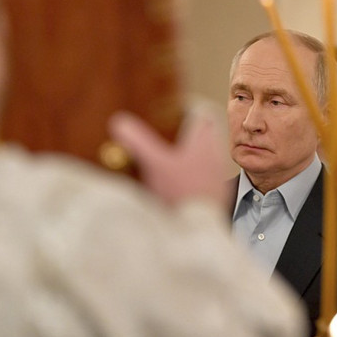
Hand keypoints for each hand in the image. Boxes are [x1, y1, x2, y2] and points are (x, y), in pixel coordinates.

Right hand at [107, 108, 228, 208]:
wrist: (199, 229)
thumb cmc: (179, 193)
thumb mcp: (154, 164)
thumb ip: (137, 141)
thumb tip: (119, 121)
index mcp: (203, 142)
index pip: (204, 111)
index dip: (189, 106)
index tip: (173, 109)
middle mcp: (215, 154)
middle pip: (208, 130)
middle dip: (191, 127)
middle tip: (172, 130)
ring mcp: (218, 174)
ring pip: (209, 152)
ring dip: (194, 149)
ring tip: (174, 155)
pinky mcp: (218, 192)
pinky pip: (210, 172)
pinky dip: (197, 170)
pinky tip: (181, 181)